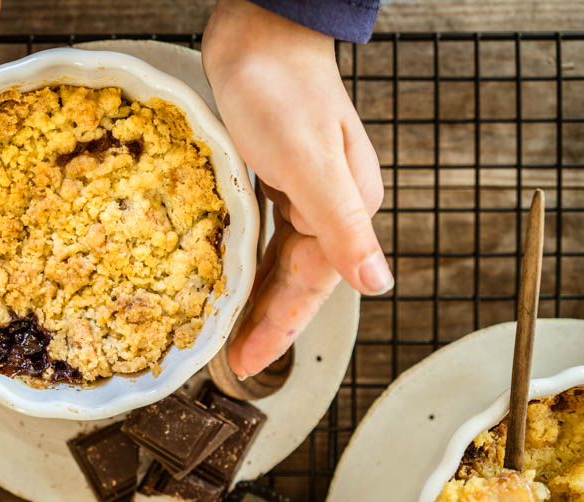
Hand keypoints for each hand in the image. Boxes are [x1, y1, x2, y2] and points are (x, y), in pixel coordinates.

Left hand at [203, 0, 389, 378]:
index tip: (250, 363)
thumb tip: (379, 286)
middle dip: (265, 321)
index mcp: (343, 209)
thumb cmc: (282, 91)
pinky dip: (245, 258)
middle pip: (293, 278)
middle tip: (232, 359)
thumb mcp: (311, 163)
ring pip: (276, 259)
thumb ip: (343, 226)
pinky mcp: (271, 175)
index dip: (281, 327)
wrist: (260, 33)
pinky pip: (260, 232)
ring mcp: (299, 190)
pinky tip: (227, 274)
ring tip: (227, 331)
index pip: (313, 286)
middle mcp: (325, 205)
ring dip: (254, 295)